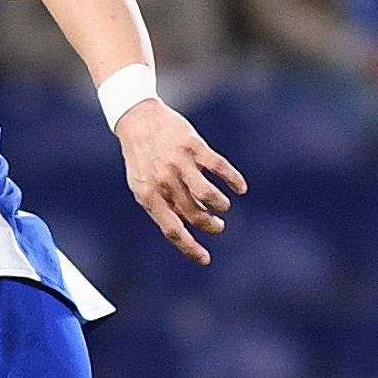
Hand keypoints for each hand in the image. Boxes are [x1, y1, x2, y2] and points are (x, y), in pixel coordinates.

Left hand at [118, 98, 246, 265]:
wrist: (137, 119)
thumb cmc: (141, 158)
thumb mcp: (142, 186)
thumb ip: (161, 206)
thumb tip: (186, 224)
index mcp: (148, 196)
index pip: (172, 230)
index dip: (190, 248)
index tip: (205, 259)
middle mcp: (163, 181)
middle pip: (195, 214)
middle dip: (211, 225)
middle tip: (217, 225)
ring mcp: (179, 162)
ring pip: (209, 195)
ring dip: (221, 205)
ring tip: (223, 206)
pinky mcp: (193, 145)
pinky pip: (219, 167)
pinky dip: (233, 180)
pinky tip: (240, 187)